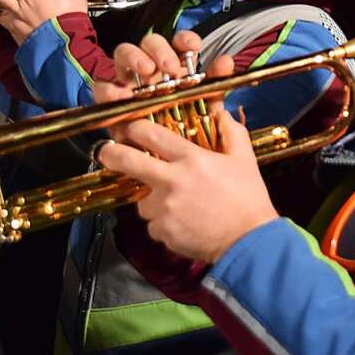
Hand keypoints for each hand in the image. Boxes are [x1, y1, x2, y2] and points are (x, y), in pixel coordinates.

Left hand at [96, 104, 276, 263]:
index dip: (134, 127)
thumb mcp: (244, 158)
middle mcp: (172, 181)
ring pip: (142, 200)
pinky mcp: (162, 232)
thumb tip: (220, 113)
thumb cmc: (248, 197)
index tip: (128, 128)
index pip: (151, 134)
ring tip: (176, 204)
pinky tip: (183, 223)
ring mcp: (164, 208)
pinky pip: (153, 224)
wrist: (248, 242)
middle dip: (111, 154)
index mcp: (191, 158)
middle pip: (128, 161)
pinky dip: (163, 223)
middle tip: (106, 153)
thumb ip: (230, 131)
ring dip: (152, 199)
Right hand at [98, 31, 233, 140]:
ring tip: (147, 73)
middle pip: (148, 43)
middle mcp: (151, 70)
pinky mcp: (111, 103)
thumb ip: (216, 86)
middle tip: (171, 69)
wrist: (170, 164)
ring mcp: (130, 82)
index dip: (184, 39)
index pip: (178, 42)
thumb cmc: (187, 132)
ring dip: (134, 58)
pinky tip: (123, 96)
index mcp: (176, 67)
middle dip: (159, 50)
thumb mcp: (206, 110)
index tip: (193, 47)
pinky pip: (103, 88)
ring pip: (123, 54)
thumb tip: (226, 61)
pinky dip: (110, 88)